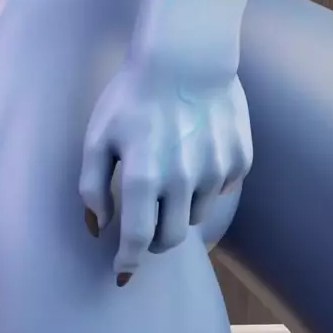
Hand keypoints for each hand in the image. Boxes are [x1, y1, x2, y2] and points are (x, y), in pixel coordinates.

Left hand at [79, 67, 251, 284]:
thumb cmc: (132, 97)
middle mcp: (182, 180)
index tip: (122, 275)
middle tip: (142, 227)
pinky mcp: (239, 161)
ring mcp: (215, 171)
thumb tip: (99, 226)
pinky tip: (193, 158)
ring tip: (167, 178)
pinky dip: (205, 186)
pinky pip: (221, 191)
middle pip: (170, 238)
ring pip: (196, 217)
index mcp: (141, 177)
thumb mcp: (97, 138)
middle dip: (153, 241)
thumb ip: (92, 186)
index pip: (136, 239)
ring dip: (178, 211)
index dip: (128, 262)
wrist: (186, 56)